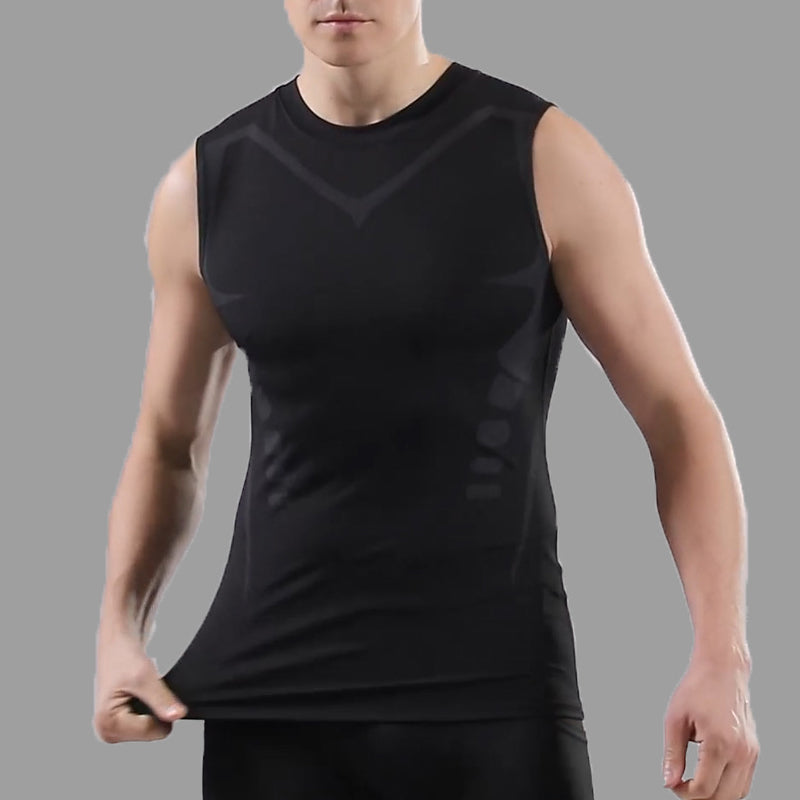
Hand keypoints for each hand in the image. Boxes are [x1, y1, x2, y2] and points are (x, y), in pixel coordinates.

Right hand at [93, 629, 186, 742]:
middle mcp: (108, 731)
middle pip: (154, 732)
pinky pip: (150, 719)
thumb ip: (161, 699)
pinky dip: (151, 704)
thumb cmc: (122, 655)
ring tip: (141, 688)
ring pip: (154, 726)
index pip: (155, 731)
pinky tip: (141, 692)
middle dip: (156, 708)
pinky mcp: (122, 720)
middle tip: (144, 687)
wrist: (117, 641)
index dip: (161, 709)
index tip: (151, 689)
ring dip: (154, 705)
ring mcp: (115, 727)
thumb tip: (177, 715)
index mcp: (108, 725)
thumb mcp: (144, 676)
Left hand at [662, 655, 758, 797]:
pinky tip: (710, 774)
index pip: (704, 789)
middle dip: (700, 798)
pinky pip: (744, 782)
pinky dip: (728, 786)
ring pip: (737, 794)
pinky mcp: (754, 751)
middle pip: (723, 798)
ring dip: (715, 794)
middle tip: (682, 785)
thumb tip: (669, 781)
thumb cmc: (698, 688)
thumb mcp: (675, 719)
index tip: (673, 783)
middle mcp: (741, 752)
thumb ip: (672, 754)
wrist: (723, 670)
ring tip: (694, 780)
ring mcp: (751, 753)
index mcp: (720, 743)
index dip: (684, 793)